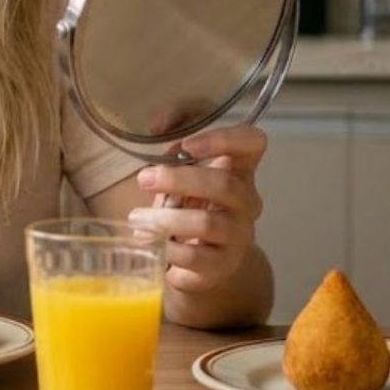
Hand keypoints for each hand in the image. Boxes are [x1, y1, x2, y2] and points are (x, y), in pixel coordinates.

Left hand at [128, 125, 266, 294]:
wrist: (202, 261)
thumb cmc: (189, 203)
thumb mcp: (179, 167)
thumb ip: (173, 133)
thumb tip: (158, 123)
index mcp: (239, 170)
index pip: (253, 143)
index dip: (225, 139)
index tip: (187, 145)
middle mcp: (247, 202)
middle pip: (225, 185)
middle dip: (178, 180)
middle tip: (143, 178)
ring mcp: (239, 236)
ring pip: (206, 224)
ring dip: (165, 220)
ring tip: (136, 219)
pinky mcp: (223, 267)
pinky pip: (195, 258)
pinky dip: (167, 250)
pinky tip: (148, 246)